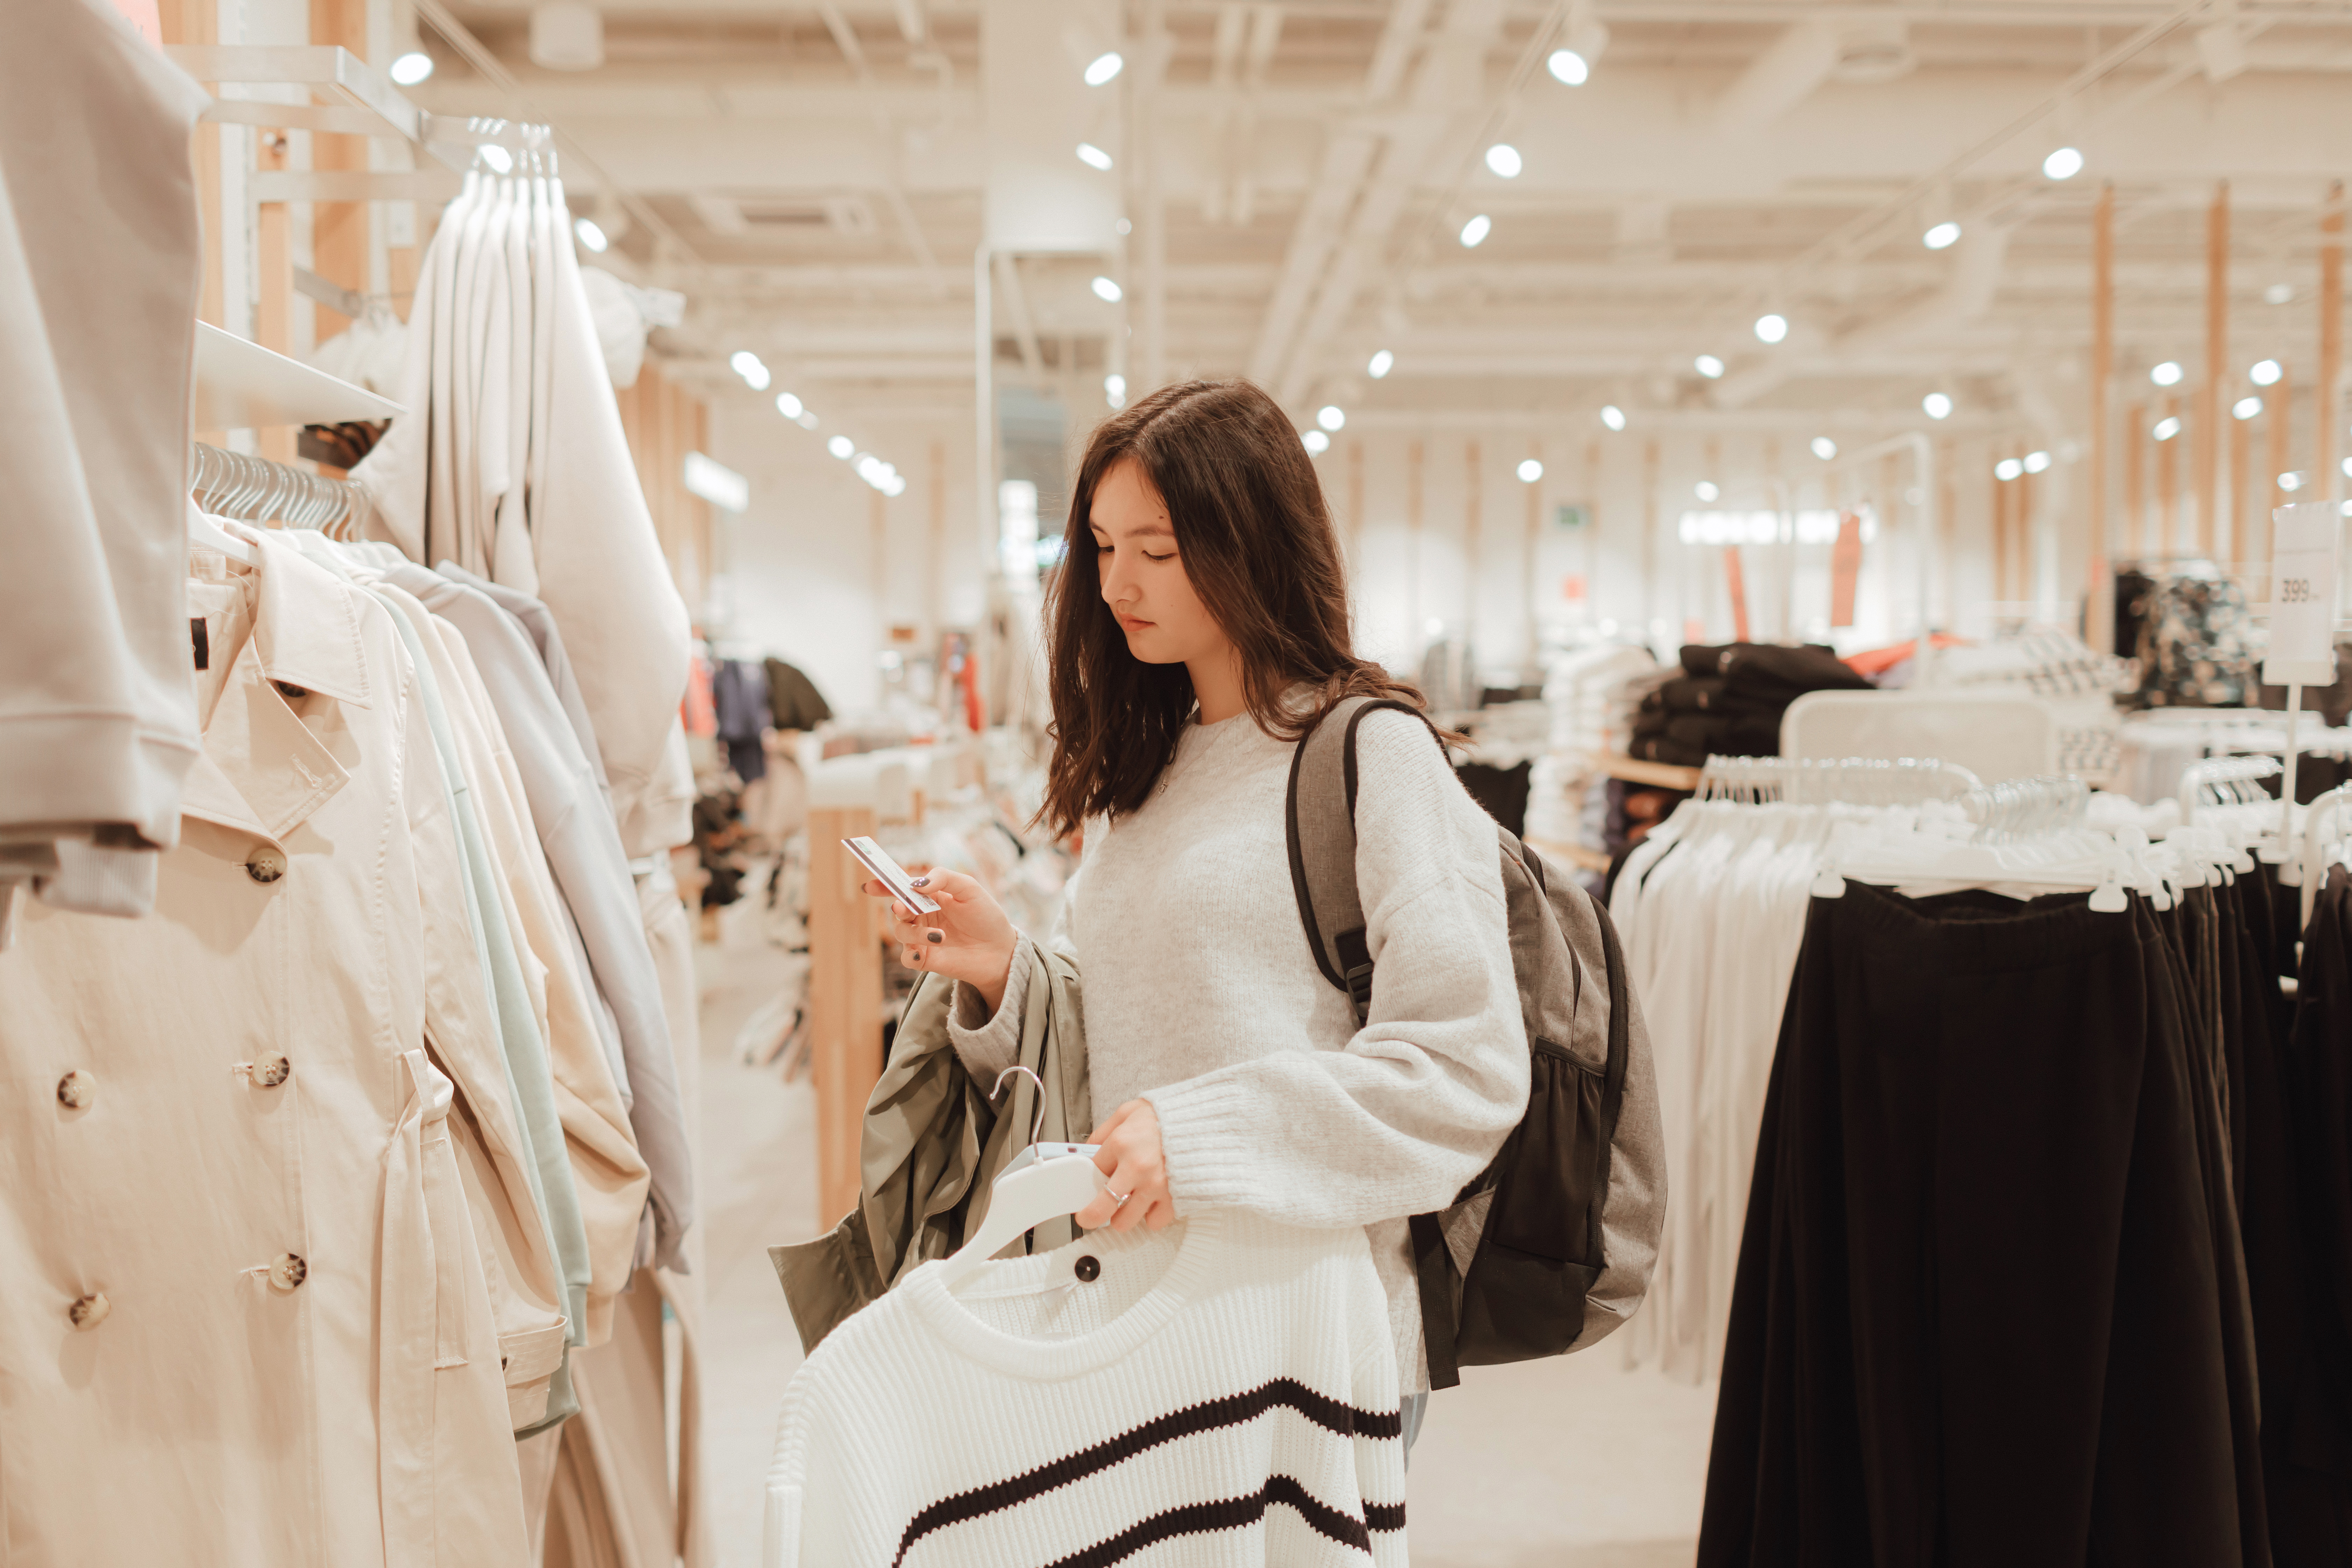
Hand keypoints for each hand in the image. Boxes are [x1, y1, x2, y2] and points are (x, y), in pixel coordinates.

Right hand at [861, 867, 1018, 1014]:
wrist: (1000, 950)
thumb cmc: (986, 916)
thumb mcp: (969, 889)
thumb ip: (943, 878)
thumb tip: (916, 883)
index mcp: (930, 895)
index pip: (902, 888)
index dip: (884, 885)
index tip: (870, 886)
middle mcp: (923, 916)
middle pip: (897, 909)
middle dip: (898, 907)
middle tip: (903, 908)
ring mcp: (922, 938)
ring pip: (901, 932)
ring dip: (914, 933)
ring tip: (939, 937)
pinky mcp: (925, 959)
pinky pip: (906, 957)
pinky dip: (910, 955)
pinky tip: (922, 954)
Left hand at [1076, 1100, 1176, 1232]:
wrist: (1205, 1120)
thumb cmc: (1168, 1117)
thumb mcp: (1129, 1111)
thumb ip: (1105, 1130)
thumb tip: (1090, 1149)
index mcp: (1121, 1143)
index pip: (1091, 1172)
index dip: (1089, 1179)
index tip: (1089, 1185)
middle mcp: (1136, 1168)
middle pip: (1101, 1209)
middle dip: (1093, 1214)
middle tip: (1091, 1214)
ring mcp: (1156, 1185)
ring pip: (1125, 1222)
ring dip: (1123, 1215)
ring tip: (1128, 1203)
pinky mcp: (1174, 1197)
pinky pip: (1154, 1222)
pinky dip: (1151, 1215)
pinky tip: (1152, 1201)